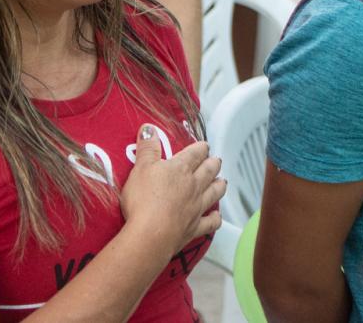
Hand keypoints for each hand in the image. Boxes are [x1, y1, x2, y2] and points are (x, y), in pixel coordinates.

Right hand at [121, 128, 225, 254]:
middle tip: (216, 160)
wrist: (151, 234)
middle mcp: (193, 186)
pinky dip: (216, 218)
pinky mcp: (195, 227)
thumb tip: (149, 128)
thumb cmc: (143, 200)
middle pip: (210, 170)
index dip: (201, 148)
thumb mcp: (140, 168)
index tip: (204, 146)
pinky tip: (217, 216)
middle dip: (214, 163)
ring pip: (215, 192)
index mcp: (181, 169)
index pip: (196, 153)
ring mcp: (196, 207)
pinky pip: (211, 222)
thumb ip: (147, 148)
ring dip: (220, 186)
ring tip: (222, 181)